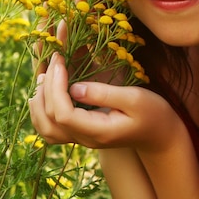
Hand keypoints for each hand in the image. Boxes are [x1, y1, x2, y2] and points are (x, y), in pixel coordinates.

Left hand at [29, 52, 182, 151]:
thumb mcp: (135, 99)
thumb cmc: (153, 113)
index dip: (55, 87)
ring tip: (45, 74)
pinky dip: (42, 108)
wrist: (160, 135)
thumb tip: (74, 88)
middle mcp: (85, 138)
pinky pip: (51, 126)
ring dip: (39, 100)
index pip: (63, 115)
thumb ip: (104, 94)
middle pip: (49, 121)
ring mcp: (80, 137)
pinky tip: (47, 88)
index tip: (60, 61)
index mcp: (98, 131)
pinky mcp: (80, 130)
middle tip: (53, 59)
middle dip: (46, 88)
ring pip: (45, 128)